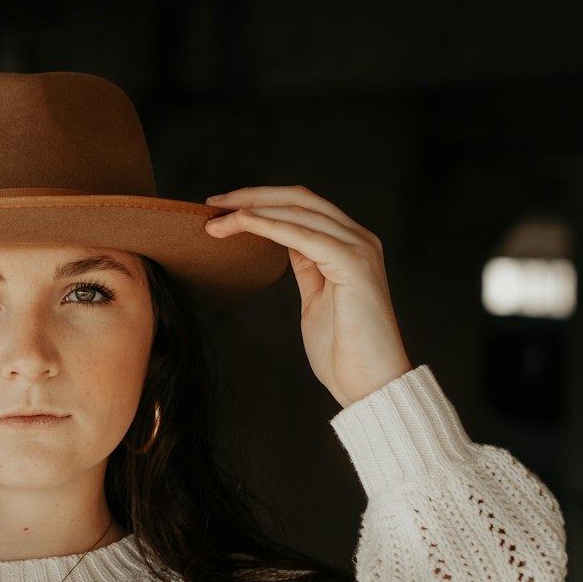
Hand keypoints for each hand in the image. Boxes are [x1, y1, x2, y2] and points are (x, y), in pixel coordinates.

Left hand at [203, 183, 413, 408]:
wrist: (370, 385)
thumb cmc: (344, 350)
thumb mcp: (317, 297)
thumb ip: (307, 265)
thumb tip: (286, 242)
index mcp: (350, 245)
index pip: (303, 206)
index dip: (262, 201)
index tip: (224, 208)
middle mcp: (359, 239)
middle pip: (299, 199)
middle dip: (252, 196)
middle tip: (212, 204)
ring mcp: (359, 248)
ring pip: (298, 211)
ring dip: (253, 210)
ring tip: (217, 218)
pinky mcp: (353, 263)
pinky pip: (302, 235)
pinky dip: (269, 226)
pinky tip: (242, 224)